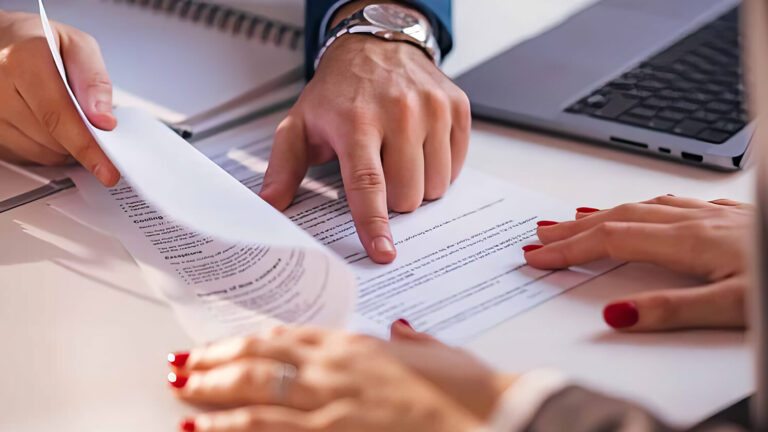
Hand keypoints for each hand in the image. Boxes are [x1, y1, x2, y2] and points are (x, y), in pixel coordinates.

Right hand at [0, 10, 118, 185]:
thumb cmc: (35, 40)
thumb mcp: (76, 45)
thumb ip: (94, 81)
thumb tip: (104, 119)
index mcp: (22, 60)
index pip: (59, 117)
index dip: (87, 147)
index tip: (108, 169)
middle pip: (53, 139)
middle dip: (81, 139)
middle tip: (92, 122)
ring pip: (41, 152)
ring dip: (63, 145)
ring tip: (64, 114)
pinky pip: (26, 154)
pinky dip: (45, 146)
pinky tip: (44, 121)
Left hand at [168, 325, 501, 431]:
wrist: (492, 418)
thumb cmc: (467, 390)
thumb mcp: (437, 354)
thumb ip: (411, 342)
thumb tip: (402, 332)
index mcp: (356, 346)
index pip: (284, 337)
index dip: (244, 342)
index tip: (219, 347)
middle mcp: (335, 370)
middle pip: (258, 362)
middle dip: (213, 365)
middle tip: (181, 366)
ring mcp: (331, 406)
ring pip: (253, 395)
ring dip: (209, 394)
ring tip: (180, 392)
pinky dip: (231, 430)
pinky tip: (202, 430)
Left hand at [259, 4, 469, 263]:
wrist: (376, 45)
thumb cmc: (338, 91)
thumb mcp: (300, 124)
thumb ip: (283, 167)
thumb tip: (269, 205)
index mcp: (356, 121)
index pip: (368, 184)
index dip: (374, 223)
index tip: (383, 252)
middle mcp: (399, 112)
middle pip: (407, 194)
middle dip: (393, 200)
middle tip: (379, 175)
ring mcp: (432, 108)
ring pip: (436, 185)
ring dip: (418, 185)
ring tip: (398, 158)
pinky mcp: (456, 106)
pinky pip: (457, 164)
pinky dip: (439, 167)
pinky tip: (420, 147)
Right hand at [524, 195, 750, 331]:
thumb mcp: (733, 309)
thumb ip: (671, 312)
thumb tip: (617, 314)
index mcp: (690, 241)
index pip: (611, 241)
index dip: (569, 250)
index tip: (537, 258)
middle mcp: (696, 221)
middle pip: (618, 217)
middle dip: (572, 229)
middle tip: (537, 237)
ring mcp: (712, 215)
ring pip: (641, 206)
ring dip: (599, 213)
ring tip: (570, 221)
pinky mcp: (729, 217)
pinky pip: (669, 203)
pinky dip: (639, 207)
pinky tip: (639, 209)